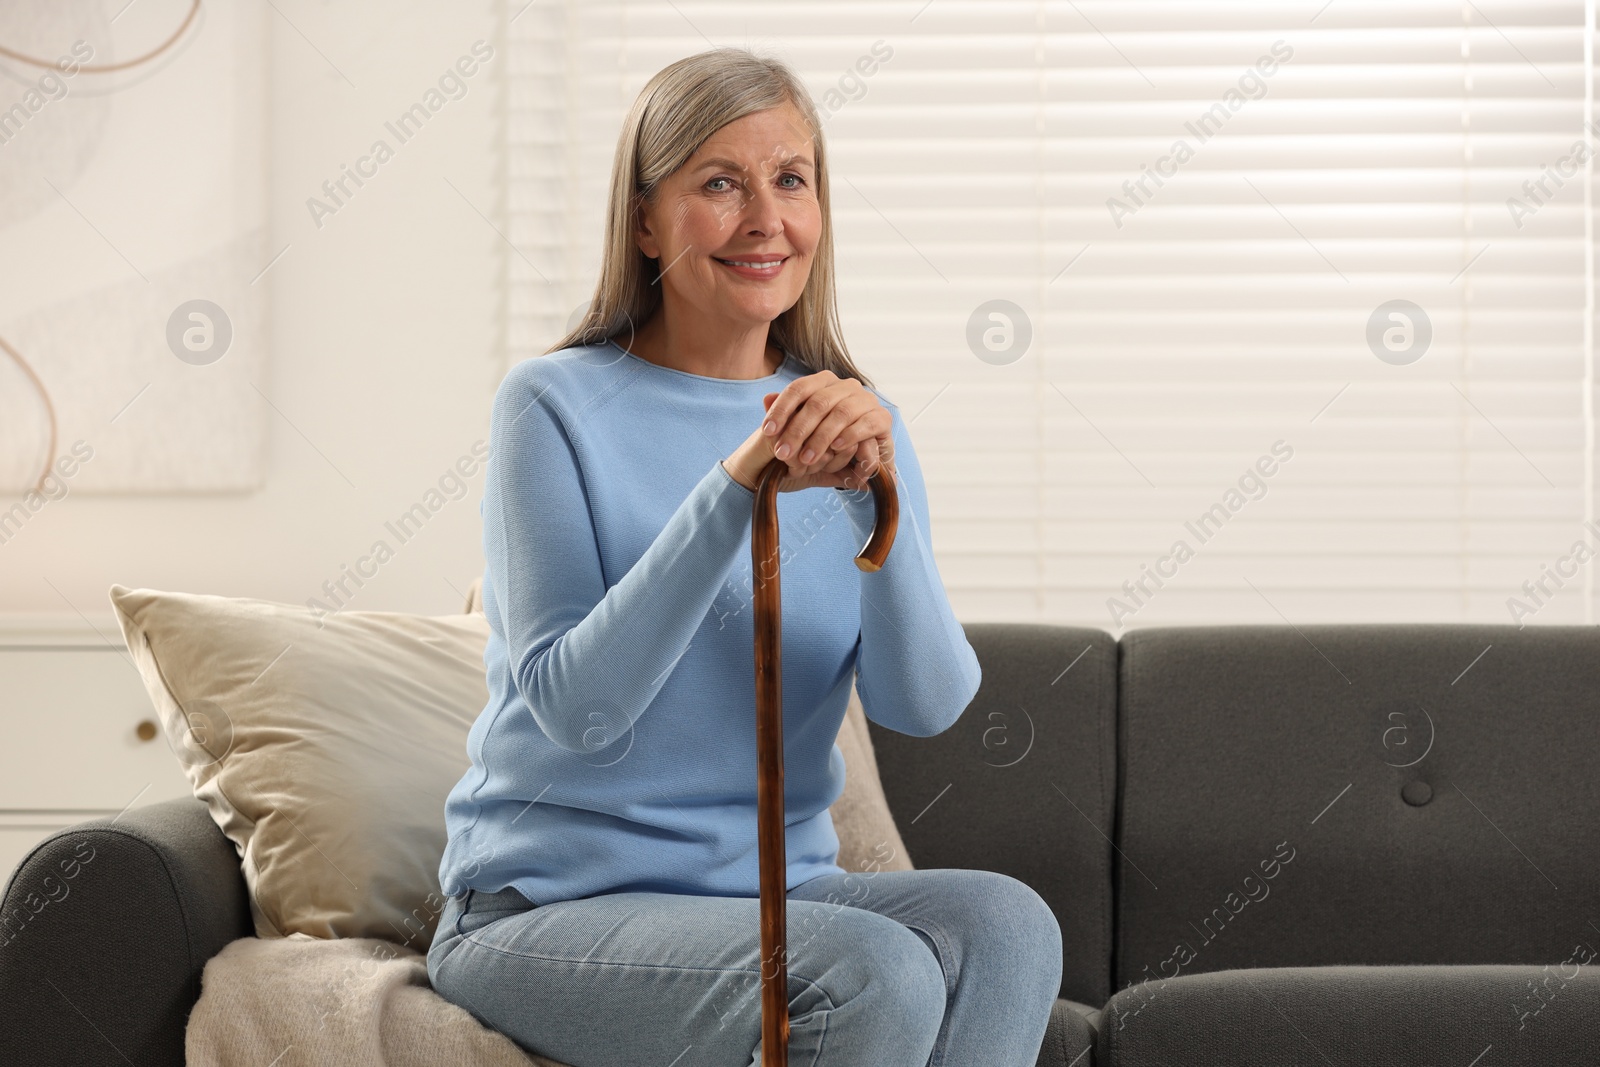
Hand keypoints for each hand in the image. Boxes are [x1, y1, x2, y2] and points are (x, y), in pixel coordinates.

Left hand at [723, 370, 894, 492]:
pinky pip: (866, 423)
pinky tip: (836, 448)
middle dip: (797, 430)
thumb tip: (766, 398)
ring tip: (806, 459)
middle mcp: (846, 386)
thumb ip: (786, 415)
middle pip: (818, 402)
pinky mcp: (883, 418)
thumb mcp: (802, 431)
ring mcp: (866, 400)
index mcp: (824, 382)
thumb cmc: (826, 443)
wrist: (860, 462)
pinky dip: (850, 435)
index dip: (781, 409)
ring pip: (841, 413)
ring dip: (821, 439)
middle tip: (782, 453)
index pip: (799, 388)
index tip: (767, 432)